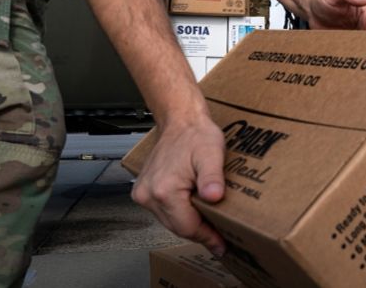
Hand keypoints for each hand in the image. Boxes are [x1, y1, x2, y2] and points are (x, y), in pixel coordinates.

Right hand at [131, 115, 226, 256]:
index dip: (207, 237)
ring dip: (189, 224)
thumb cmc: (195, 134)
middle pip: (178, 227)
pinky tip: (195, 211)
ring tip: (211, 226)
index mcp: (164, 190)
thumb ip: (213, 177)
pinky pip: (164, 211)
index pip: (187, 227)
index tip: (222, 245)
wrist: (179, 120)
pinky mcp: (144, 191)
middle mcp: (148, 195)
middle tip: (220, 238)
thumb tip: (214, 196)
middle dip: (200, 233)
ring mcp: (143, 193)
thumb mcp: (212, 153)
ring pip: (170, 221)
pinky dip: (180, 214)